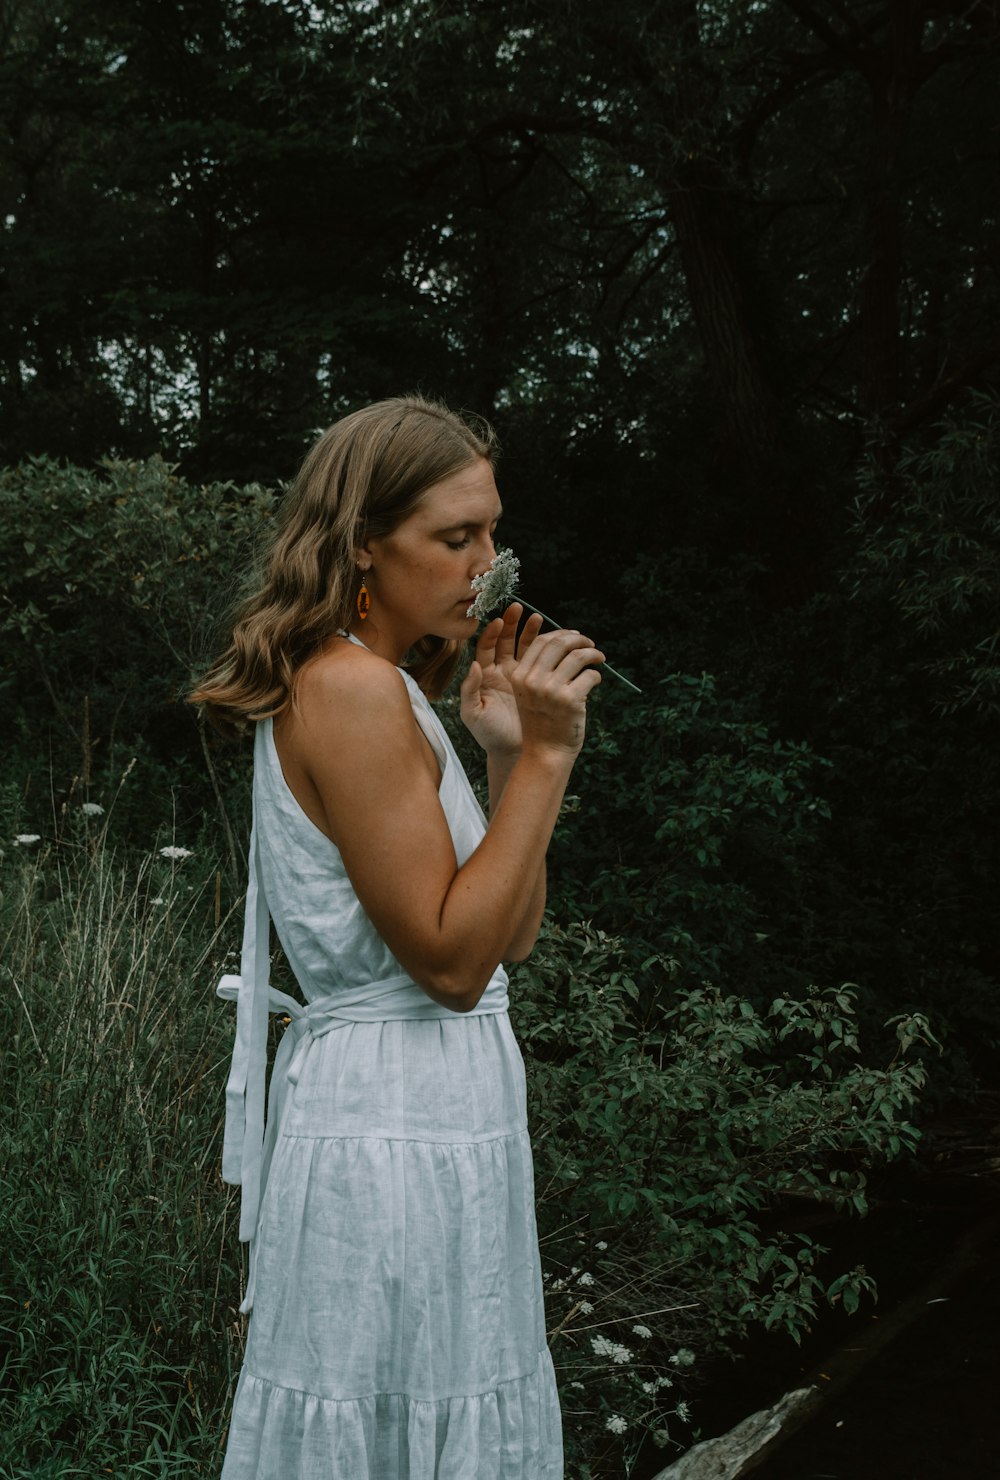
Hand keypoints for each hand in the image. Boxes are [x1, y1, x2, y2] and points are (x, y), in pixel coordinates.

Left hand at [459, 604, 544, 753]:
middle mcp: (501, 671)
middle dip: (511, 623)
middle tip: (518, 608)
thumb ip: (469, 690)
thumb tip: (474, 665)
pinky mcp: (536, 683)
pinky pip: (541, 661)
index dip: (491, 633)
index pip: (486, 647)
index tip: (498, 620)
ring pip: (524, 647)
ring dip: (530, 632)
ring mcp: (519, 676)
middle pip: (505, 641)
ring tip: (538, 618)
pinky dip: (546, 648)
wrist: (512, 751)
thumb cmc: (489, 735)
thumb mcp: (473, 714)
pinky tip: (552, 639)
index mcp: (484, 676)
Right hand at [511, 625, 604, 760]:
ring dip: (593, 653)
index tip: (575, 635)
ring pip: (578, 656)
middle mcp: (533, 680)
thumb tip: (567, 642)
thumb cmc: (541, 722)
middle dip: (579, 639)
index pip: (541, 642)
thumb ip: (539, 670)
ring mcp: (551, 690)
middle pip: (560, 644)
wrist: (545, 753)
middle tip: (590, 643)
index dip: (561, 633)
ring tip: (599, 657)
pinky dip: (596, 675)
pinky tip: (596, 680)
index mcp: (519, 675)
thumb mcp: (528, 694)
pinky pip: (590, 675)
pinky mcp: (571, 700)